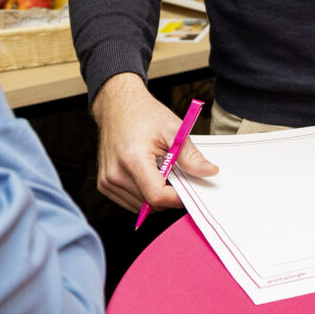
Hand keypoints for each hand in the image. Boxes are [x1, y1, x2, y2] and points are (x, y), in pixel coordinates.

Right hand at [92, 72, 218, 213]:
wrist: (118, 107)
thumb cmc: (144, 115)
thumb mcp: (174, 130)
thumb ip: (191, 156)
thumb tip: (209, 172)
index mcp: (133, 160)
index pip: (157, 196)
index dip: (177, 198)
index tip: (189, 190)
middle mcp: (115, 174)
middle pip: (151, 204)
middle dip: (169, 196)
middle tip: (177, 175)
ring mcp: (107, 181)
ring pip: (141, 206)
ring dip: (156, 196)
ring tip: (160, 171)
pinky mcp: (104, 185)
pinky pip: (130, 201)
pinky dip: (144, 194)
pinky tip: (148, 175)